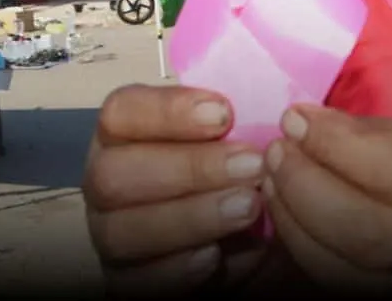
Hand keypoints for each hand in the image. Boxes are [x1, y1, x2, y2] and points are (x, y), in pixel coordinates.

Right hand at [83, 85, 270, 294]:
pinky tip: (216, 255)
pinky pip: (136, 282)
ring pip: (121, 231)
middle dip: (188, 168)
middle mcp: (111, 182)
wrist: (256, 239)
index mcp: (129, 133)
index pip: (123, 110)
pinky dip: (177, 269)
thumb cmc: (244, 172)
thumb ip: (246, 120)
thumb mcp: (249, 140)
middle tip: (251, 164)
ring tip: (248, 208)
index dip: (167, 110)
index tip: (224, 113)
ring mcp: (112, 235)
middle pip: (115, 173)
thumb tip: (281, 109)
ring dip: (190, 218)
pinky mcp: (126, 281)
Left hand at [263, 106, 391, 293]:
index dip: (335, 145)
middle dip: (305, 184)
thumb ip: (381, 135)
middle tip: (278, 148)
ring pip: (337, 266)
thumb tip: (308, 124)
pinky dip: (299, 245)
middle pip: (361, 228)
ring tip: (275, 174)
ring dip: (291, 216)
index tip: (296, 117)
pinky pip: (331, 282)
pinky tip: (288, 209)